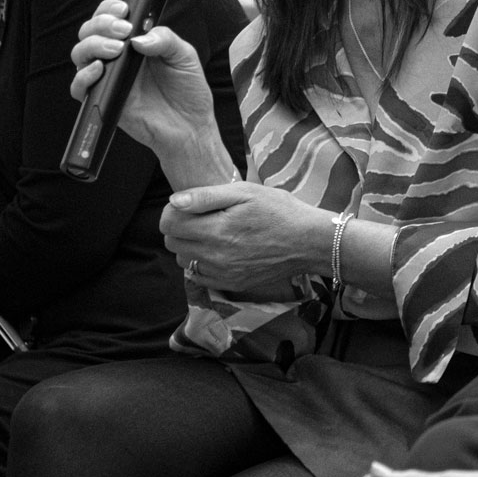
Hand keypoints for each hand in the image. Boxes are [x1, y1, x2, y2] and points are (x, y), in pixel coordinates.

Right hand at [70, 2, 226, 181]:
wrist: (191, 126)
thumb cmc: (188, 90)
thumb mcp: (183, 56)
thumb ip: (164, 40)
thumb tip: (138, 39)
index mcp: (134, 42)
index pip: (109, 19)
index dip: (109, 10)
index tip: (123, 10)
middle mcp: (116, 58)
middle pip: (88, 32)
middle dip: (100, 25)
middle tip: (123, 31)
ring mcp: (108, 78)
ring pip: (80, 54)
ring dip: (92, 45)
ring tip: (116, 49)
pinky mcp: (104, 100)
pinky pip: (79, 88)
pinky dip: (83, 76)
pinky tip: (100, 70)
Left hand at [162, 181, 331, 293]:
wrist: (308, 241)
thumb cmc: (279, 210)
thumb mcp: (245, 192)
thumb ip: (206, 196)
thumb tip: (174, 201)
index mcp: (218, 230)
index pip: (169, 224)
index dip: (173, 210)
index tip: (188, 205)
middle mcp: (216, 257)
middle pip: (172, 243)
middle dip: (178, 227)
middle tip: (199, 216)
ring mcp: (223, 274)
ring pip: (183, 260)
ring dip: (189, 245)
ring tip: (210, 232)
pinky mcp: (232, 284)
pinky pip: (199, 276)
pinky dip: (201, 262)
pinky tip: (218, 250)